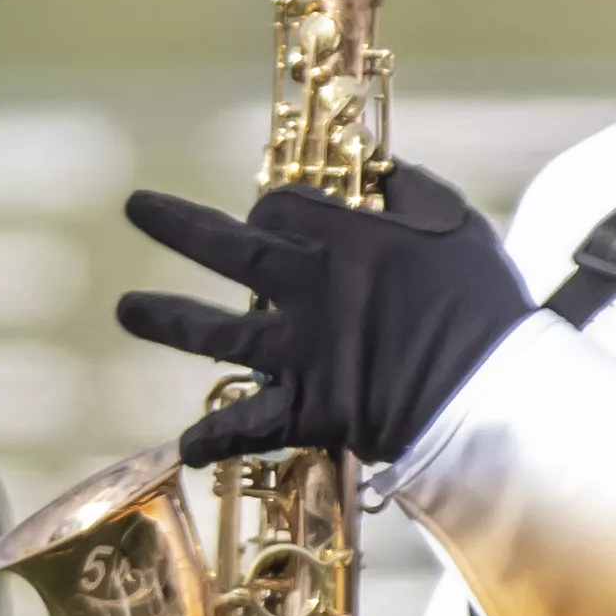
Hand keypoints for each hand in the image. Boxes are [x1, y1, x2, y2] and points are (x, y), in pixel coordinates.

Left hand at [114, 166, 531, 468]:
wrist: (490, 394)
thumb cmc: (483, 304)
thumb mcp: (456, 225)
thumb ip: (412, 191)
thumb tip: (381, 169)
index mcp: (343, 237)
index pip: (281, 207)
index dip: (273, 208)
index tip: (273, 215)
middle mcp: (308, 287)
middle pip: (228, 248)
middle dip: (178, 225)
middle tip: (136, 208)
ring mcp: (300, 351)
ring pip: (216, 332)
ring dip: (166, 318)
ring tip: (125, 309)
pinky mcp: (307, 410)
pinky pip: (247, 428)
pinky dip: (213, 439)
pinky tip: (183, 446)